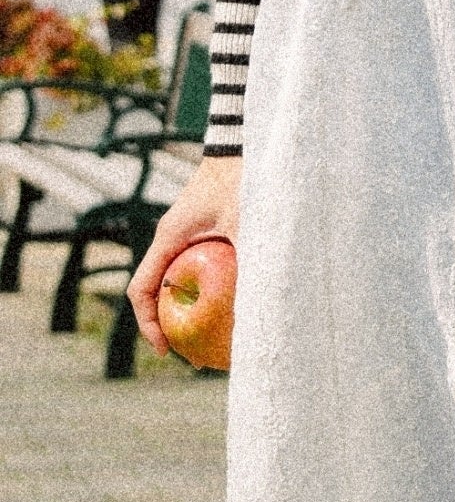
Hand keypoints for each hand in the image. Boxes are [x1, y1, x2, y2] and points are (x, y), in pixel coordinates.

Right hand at [128, 154, 241, 356]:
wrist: (241, 143)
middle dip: (169, 328)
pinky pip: (194, 271)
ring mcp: (184, 238)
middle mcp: (171, 240)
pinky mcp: (201, 236)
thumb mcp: (247, 219)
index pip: (142, 290)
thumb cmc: (242, 177)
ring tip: (214, 345)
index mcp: (169, 238)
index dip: (147, 324)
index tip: (167, 350)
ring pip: (176, 284)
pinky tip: (232, 309)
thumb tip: (265, 302)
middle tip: (196, 359)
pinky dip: (205, 293)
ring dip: (188, 313)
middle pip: (157, 294)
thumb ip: (252, 255)